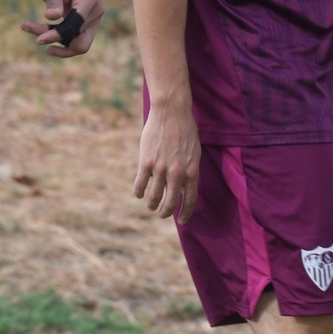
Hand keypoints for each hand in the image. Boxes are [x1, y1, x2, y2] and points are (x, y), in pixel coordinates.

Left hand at [20, 0, 104, 57]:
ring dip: (54, 40)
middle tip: (36, 39)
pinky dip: (55, 36)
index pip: (76, 26)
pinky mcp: (84, 24)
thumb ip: (54, 2)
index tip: (38, 39)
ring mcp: (92, 19)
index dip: (57, 34)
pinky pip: (71, 38)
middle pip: (79, 40)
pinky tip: (36, 31)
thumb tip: (52, 17)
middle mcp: (95, 12)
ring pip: (75, 43)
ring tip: (28, 27)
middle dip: (56, 41)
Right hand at [134, 99, 200, 223]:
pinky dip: (138, 192)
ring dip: (151, 204)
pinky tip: (138, 193)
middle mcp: (177, 174)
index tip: (182, 221)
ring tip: (150, 205)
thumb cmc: (185, 130)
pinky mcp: (146, 162)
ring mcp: (161, 169)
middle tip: (162, 214)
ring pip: (153, 196)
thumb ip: (190, 171)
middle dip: (166, 212)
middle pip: (171, 202)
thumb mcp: (194, 153)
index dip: (186, 213)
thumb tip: (183, 188)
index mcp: (192, 172)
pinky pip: (140, 184)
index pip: (190, 200)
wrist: (171, 112)